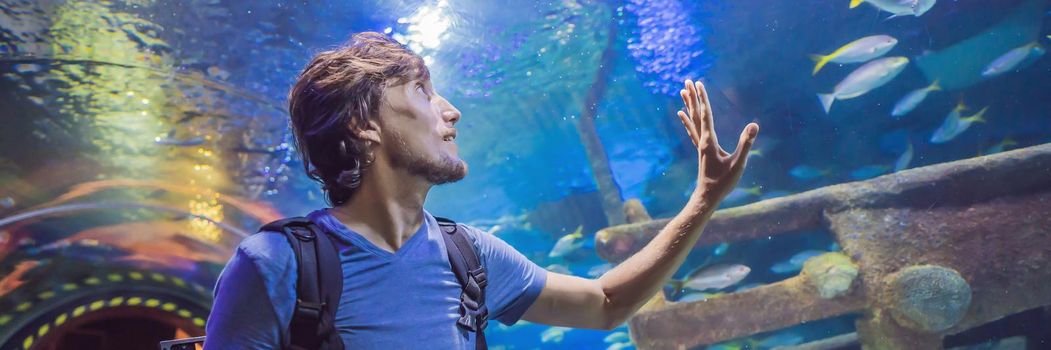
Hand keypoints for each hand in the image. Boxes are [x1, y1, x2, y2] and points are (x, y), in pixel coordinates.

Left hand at [677, 79, 758, 203]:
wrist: (707, 197)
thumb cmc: (723, 183)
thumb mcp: (738, 164)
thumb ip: (746, 144)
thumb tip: (754, 126)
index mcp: (709, 141)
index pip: (706, 115)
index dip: (703, 99)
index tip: (699, 84)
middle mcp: (701, 140)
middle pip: (696, 114)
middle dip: (693, 97)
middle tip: (687, 81)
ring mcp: (700, 145)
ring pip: (692, 120)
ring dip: (688, 105)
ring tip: (682, 92)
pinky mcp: (701, 150)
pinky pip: (692, 130)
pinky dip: (687, 120)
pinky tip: (682, 115)